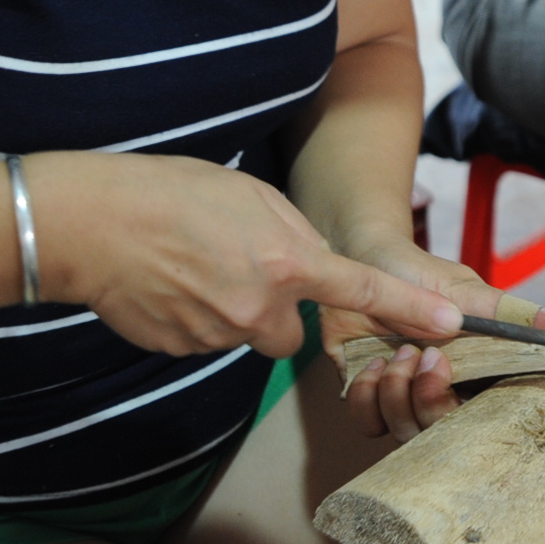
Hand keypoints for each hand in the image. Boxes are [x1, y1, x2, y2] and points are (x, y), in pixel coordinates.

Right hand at [29, 152, 465, 363]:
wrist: (94, 223)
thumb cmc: (173, 193)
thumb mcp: (252, 195)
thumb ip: (292, 238)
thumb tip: (309, 269)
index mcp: (286, 262)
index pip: (362, 290)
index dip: (409, 309)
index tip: (451, 325)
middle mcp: (260, 308)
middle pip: (289, 329)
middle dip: (272, 307)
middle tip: (232, 264)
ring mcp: (219, 335)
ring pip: (244, 333)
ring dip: (228, 308)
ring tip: (190, 262)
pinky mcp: (184, 350)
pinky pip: (205, 338)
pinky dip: (193, 317)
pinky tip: (168, 282)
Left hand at [330, 237, 544, 442]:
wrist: (364, 258)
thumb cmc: (422, 273)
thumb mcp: (468, 293)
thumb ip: (513, 314)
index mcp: (476, 376)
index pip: (487, 420)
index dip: (475, 418)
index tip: (460, 377)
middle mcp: (442, 394)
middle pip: (442, 435)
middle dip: (430, 401)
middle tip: (427, 358)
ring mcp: (405, 399)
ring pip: (406, 432)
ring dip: (398, 394)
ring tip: (398, 351)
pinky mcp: (370, 399)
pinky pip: (368, 424)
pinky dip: (367, 398)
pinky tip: (373, 366)